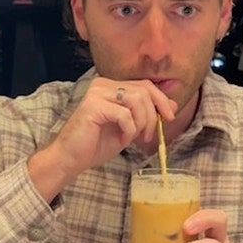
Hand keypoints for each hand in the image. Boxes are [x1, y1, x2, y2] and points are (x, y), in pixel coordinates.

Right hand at [27, 78, 176, 200]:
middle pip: (143, 90)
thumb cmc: (96, 144)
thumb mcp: (129, 127)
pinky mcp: (93, 106)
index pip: (145, 85)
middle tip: (150, 135)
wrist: (71, 158)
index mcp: (110, 86)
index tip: (169, 117)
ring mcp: (96, 93)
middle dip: (154, 114)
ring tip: (136, 138)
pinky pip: (124, 115)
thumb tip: (171, 103)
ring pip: (136, 100)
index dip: (161, 99)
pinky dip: (130, 130)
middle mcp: (102, 85)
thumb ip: (146, 113)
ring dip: (143, 123)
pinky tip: (123, 140)